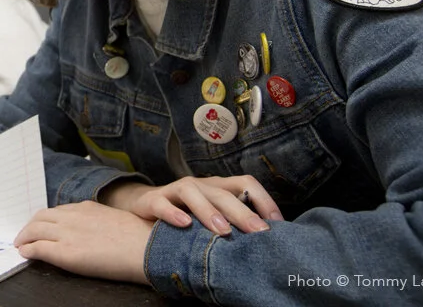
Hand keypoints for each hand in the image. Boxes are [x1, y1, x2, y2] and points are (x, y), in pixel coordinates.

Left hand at [14, 201, 153, 283]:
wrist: (143, 247)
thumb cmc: (136, 235)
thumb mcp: (113, 219)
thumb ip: (97, 220)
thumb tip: (90, 230)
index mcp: (87, 207)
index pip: (58, 210)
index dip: (46, 219)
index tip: (42, 226)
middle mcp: (74, 216)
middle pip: (41, 217)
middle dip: (29, 227)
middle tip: (24, 236)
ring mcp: (68, 234)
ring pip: (35, 230)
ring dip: (24, 237)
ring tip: (20, 245)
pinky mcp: (65, 253)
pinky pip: (38, 248)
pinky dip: (28, 250)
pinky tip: (25, 254)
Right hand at [100, 175, 283, 235]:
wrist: (144, 204)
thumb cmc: (186, 213)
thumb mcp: (211, 215)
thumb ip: (233, 222)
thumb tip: (266, 240)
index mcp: (218, 187)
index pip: (245, 183)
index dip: (263, 200)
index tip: (277, 223)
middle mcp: (200, 185)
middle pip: (223, 193)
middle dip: (242, 213)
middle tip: (259, 232)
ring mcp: (176, 191)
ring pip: (193, 193)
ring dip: (209, 211)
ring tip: (223, 230)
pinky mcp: (153, 200)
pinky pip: (162, 204)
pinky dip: (172, 213)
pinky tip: (183, 224)